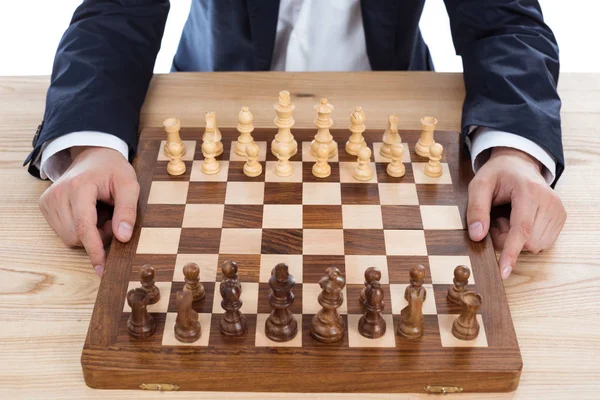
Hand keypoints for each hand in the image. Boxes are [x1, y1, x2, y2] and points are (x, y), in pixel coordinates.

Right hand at [39, 147, 138, 275]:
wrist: (93, 155)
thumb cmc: (113, 170)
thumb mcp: (129, 185)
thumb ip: (127, 210)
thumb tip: (123, 237)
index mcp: (79, 187)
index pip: (84, 227)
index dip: (95, 250)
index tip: (102, 268)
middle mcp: (58, 194)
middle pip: (77, 236)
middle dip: (98, 236)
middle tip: (112, 218)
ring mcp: (49, 200)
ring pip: (70, 237)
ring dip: (89, 234)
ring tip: (100, 213)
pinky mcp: (45, 206)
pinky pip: (64, 232)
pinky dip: (80, 229)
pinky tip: (88, 214)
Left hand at [466, 147, 565, 279]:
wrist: (519, 165)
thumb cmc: (497, 175)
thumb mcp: (478, 185)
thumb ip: (476, 210)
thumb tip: (477, 236)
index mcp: (529, 191)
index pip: (522, 229)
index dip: (512, 252)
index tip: (504, 271)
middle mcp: (550, 201)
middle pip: (527, 242)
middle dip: (506, 238)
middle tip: (498, 218)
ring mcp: (558, 211)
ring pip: (535, 245)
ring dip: (516, 239)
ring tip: (509, 217)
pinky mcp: (561, 218)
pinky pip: (541, 243)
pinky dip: (527, 238)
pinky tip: (520, 221)